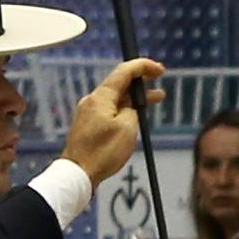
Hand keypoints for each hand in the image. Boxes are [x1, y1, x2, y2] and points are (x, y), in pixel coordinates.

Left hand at [58, 57, 165, 183]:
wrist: (79, 172)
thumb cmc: (103, 151)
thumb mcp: (128, 129)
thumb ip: (133, 111)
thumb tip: (131, 108)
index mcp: (101, 97)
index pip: (124, 72)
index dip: (143, 66)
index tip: (159, 69)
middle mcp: (93, 100)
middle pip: (120, 83)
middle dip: (141, 81)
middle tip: (159, 78)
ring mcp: (89, 112)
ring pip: (116, 97)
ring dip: (136, 96)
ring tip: (157, 98)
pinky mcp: (89, 123)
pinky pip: (110, 109)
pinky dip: (126, 107)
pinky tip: (136, 114)